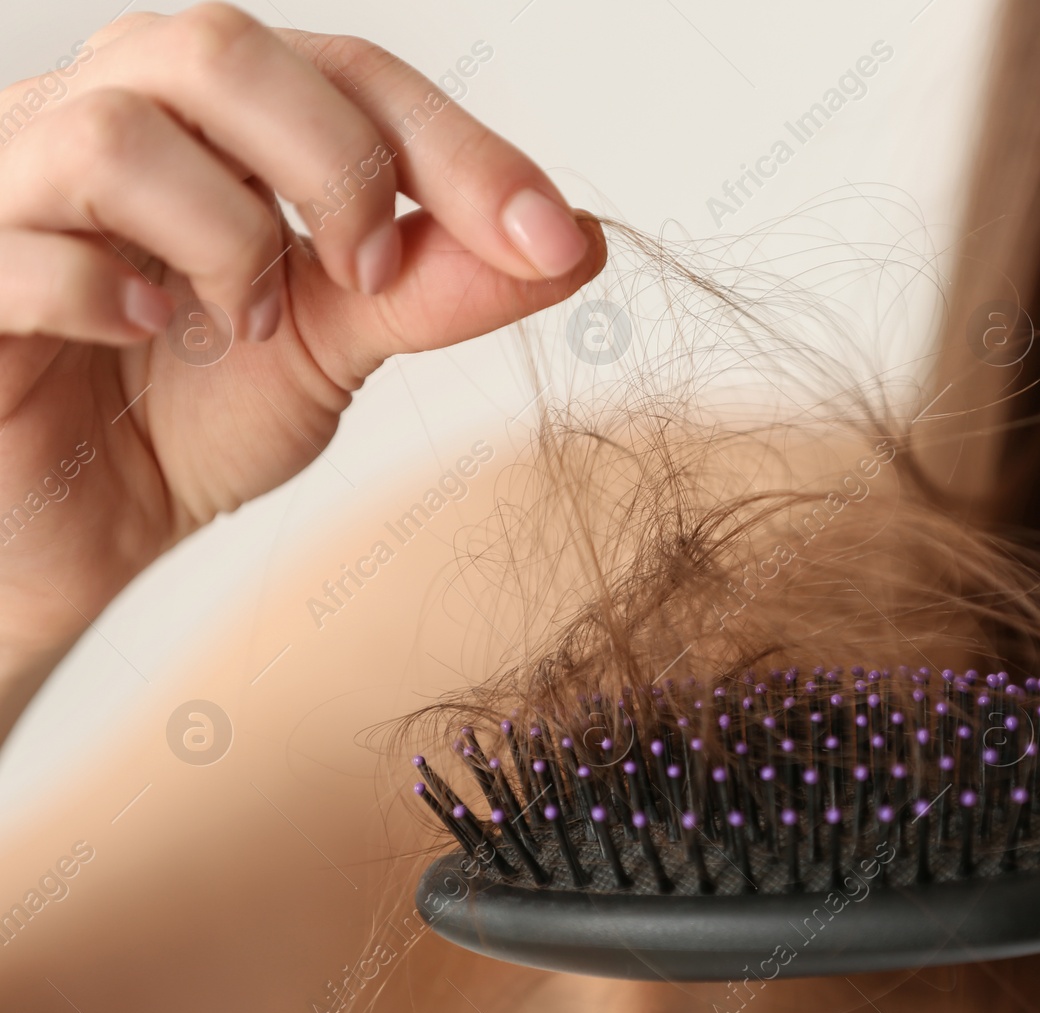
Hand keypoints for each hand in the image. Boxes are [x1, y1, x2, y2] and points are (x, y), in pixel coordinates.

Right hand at [0, 4, 603, 717]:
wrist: (68, 529)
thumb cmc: (183, 415)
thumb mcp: (336, 345)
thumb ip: (434, 285)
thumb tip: (576, 244)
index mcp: (212, 118)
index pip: (349, 75)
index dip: (459, 149)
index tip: (554, 241)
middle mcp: (109, 114)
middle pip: (222, 48)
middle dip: (338, 166)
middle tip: (368, 274)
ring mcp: (13, 181)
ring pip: (118, 131)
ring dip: (223, 241)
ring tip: (240, 325)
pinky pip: (22, 244)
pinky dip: (108, 295)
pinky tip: (143, 336)